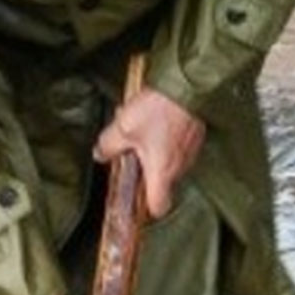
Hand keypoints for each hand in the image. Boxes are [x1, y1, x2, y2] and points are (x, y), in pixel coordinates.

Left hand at [95, 85, 205, 221]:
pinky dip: (165, 140)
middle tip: (131, 155)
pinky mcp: (195, 137)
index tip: (133, 199)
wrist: (189, 85)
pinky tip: (154, 120)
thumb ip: (108, 145)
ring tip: (141, 130)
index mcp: (161, 173)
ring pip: (168, 163)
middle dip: (144, 173)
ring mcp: (190, 152)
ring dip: (154, 153)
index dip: (145, 208)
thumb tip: (100, 153)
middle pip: (161, 183)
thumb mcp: (123, 128)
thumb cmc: (160, 110)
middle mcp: (179, 167)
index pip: (158, 208)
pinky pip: (176, 147)